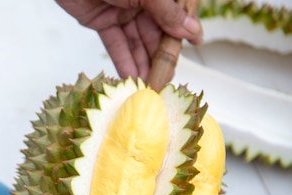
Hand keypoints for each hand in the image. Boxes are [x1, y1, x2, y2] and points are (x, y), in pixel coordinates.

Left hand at [56, 0, 202, 79]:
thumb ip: (167, 13)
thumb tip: (191, 29)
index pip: (174, 13)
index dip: (183, 30)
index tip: (196, 45)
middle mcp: (141, 0)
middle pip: (155, 32)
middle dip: (160, 55)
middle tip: (165, 77)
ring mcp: (121, 11)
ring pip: (135, 41)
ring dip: (142, 63)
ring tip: (148, 83)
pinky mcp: (102, 21)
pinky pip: (115, 43)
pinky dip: (122, 60)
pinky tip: (131, 76)